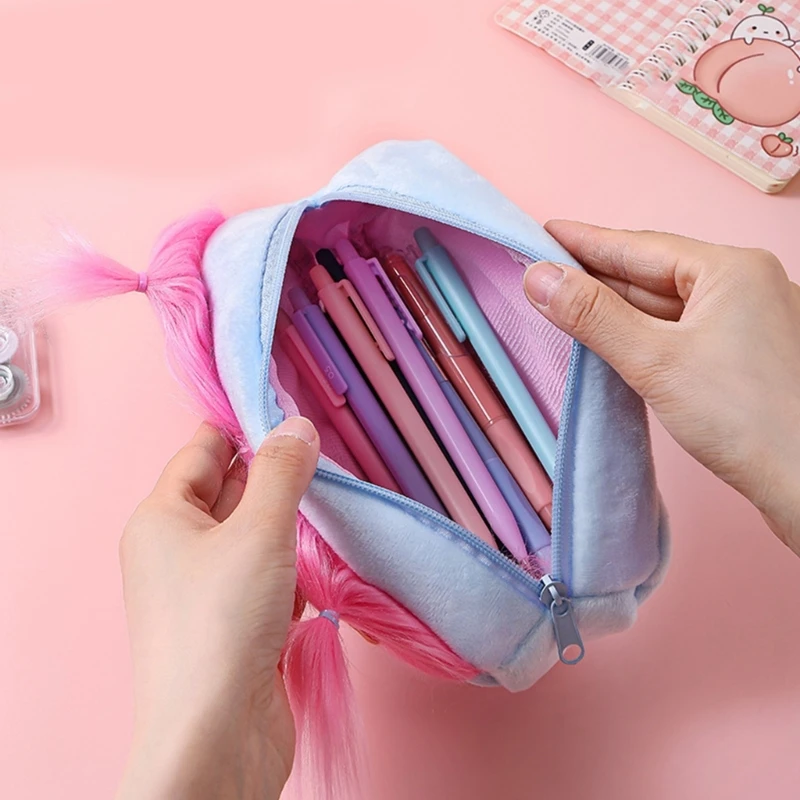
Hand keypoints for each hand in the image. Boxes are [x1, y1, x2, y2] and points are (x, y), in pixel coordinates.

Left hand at [116, 417, 319, 799]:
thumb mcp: (258, 530)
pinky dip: (292, 575)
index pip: (201, 451)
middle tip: (321, 458)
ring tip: (327, 514)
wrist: (218, 735)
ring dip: (290, 530)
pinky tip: (316, 579)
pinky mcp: (233, 626)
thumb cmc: (224, 620)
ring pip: (254, 538)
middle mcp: (175, 551)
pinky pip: (266, 580)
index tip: (284, 407)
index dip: (241, 426)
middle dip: (274, 479)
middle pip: (230, 493)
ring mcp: (204, 592)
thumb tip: (297, 426)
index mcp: (161, 518)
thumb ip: (281, 472)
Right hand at [524, 221, 799, 554]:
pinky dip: (641, 335)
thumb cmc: (748, 419)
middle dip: (596, 276)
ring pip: (666, 306)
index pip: (641, 246)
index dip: (586, 241)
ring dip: (615, 309)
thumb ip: (593, 316)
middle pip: (653, 274)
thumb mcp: (655, 360)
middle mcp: (746, 288)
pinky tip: (612, 341)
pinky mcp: (743, 359)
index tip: (545, 234)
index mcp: (733, 270)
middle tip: (543, 273)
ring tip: (565, 305)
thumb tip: (539, 278)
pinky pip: (679, 333)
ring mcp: (747, 324)